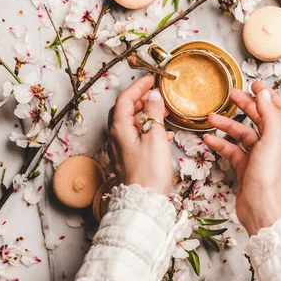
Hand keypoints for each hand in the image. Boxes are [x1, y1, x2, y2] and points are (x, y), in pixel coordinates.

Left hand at [108, 75, 174, 194]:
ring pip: (132, 123)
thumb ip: (154, 113)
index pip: (125, 99)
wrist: (144, 201)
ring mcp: (121, 149)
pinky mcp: (129, 159)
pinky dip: (149, 129)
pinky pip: (137, 137)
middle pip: (126, 110)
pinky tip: (164, 134)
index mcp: (119, 128)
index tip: (151, 80)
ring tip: (164, 111)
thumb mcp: (155, 136)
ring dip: (147, 114)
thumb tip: (153, 96)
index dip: (138, 87)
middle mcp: (116, 137)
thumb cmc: (149, 171)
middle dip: (142, 99)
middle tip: (157, 94)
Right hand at [204, 81, 280, 235]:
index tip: (254, 83)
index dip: (268, 94)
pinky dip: (221, 143)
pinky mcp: (245, 168)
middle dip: (245, 105)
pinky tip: (209, 139)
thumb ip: (269, 114)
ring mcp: (257, 156)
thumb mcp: (272, 139)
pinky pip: (232, 150)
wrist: (261, 208)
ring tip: (211, 117)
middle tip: (231, 94)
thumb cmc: (268, 177)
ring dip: (227, 124)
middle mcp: (271, 144)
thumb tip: (265, 93)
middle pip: (259, 118)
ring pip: (241, 134)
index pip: (278, 109)